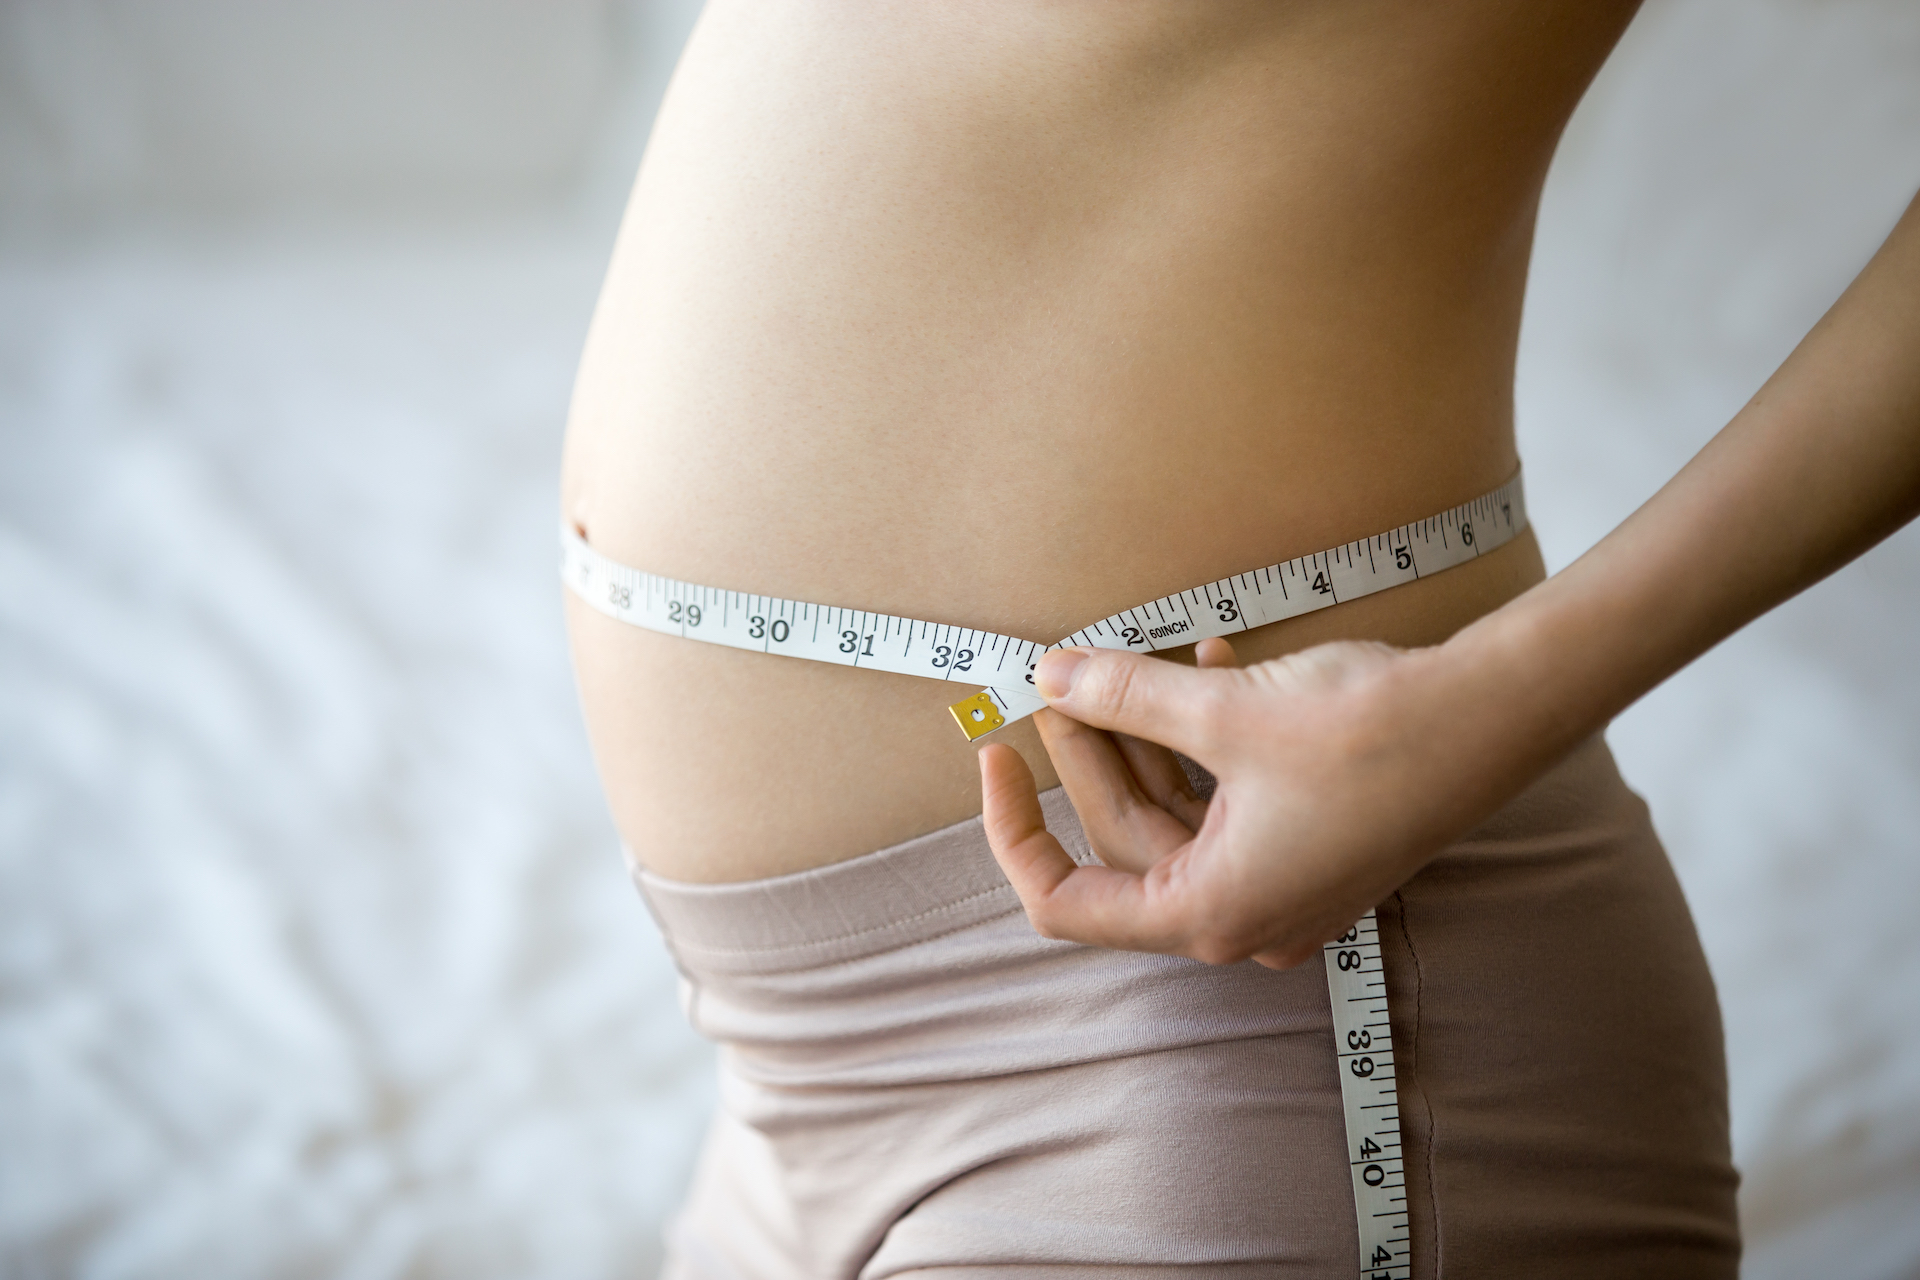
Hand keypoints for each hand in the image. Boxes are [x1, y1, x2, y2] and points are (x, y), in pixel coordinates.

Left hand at [978, 633, 1528, 967]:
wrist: (1494, 716)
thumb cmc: (1371, 731)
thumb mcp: (1223, 712)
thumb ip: (1122, 698)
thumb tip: (1047, 677)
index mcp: (1210, 915)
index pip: (1066, 901)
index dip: (1013, 829)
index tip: (993, 758)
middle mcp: (1243, 921)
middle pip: (1125, 841)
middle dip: (1088, 754)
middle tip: (1056, 680)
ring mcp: (1281, 889)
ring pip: (1176, 814)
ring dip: (1147, 737)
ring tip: (1122, 659)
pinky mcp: (1308, 847)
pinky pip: (1227, 802)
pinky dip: (1206, 741)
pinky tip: (1208, 663)